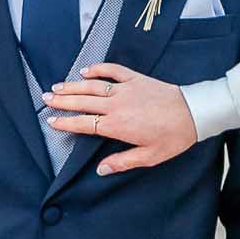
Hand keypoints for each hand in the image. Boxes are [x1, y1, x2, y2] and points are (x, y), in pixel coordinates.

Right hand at [42, 63, 197, 174]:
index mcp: (117, 125)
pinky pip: (113, 70)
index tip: (52, 122)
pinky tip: (86, 70)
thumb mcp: (149, 157)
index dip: (66, 122)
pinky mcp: (136, 78)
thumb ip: (122, 162)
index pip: (84, 123)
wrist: (194, 113)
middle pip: (82, 101)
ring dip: (73, 85)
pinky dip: (98, 68)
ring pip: (92, 85)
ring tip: (57, 86)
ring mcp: (125, 89)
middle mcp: (117, 105)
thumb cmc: (173, 137)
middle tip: (45, 99)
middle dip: (62, 100)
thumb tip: (101, 170)